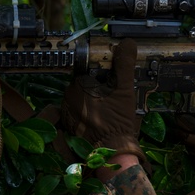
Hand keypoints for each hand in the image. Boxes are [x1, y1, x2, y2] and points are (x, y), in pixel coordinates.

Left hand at [61, 39, 143, 158]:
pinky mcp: (69, 126)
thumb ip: (124, 65)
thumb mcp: (125, 89)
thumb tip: (127, 43)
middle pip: (84, 85)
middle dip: (98, 88)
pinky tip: (101, 118)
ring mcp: (66, 113)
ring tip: (108, 110)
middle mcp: (67, 98)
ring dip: (93, 101)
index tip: (112, 82)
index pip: (88, 71)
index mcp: (78, 86)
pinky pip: (77, 113)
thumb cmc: (118, 121)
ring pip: (81, 99)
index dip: (102, 75)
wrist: (113, 150)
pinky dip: (88, 113)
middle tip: (112, 97)